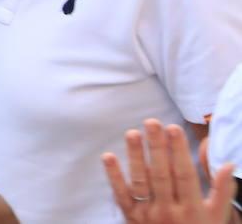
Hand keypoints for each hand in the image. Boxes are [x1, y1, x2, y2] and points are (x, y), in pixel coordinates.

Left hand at [103, 119, 236, 223]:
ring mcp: (148, 215)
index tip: (174, 128)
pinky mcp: (131, 217)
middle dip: (157, 147)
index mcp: (192, 209)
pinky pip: (121, 195)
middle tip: (152, 122)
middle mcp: (169, 211)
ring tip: (133, 133)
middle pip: (161, 174)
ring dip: (136, 156)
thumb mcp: (216, 217)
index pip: (184, 175)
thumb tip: (227, 164)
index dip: (179, 151)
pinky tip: (108, 156)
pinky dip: (114, 176)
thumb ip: (222, 191)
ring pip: (141, 181)